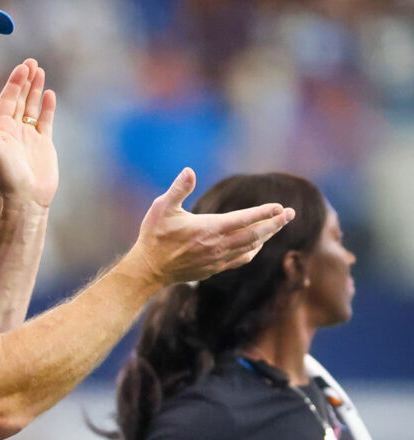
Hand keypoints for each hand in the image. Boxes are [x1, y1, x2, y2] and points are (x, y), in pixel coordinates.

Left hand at [0, 59, 58, 209]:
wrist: (26, 200)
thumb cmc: (7, 179)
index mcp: (0, 129)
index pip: (6, 100)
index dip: (13, 83)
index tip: (22, 68)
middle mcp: (13, 130)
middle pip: (19, 98)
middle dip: (24, 80)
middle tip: (31, 61)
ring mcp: (28, 135)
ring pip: (31, 106)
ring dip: (35, 89)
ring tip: (40, 70)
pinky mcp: (42, 143)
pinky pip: (45, 120)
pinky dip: (47, 107)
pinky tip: (49, 93)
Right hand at [127, 168, 295, 285]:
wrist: (149, 268)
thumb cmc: (154, 235)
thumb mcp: (161, 207)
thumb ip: (178, 189)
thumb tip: (189, 171)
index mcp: (208, 228)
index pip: (243, 219)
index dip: (263, 213)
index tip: (279, 207)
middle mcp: (217, 245)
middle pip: (255, 235)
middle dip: (275, 224)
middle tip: (291, 214)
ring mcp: (217, 259)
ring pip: (251, 247)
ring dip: (267, 236)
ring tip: (277, 226)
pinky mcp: (214, 269)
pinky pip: (242, 259)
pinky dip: (254, 249)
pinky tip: (257, 244)